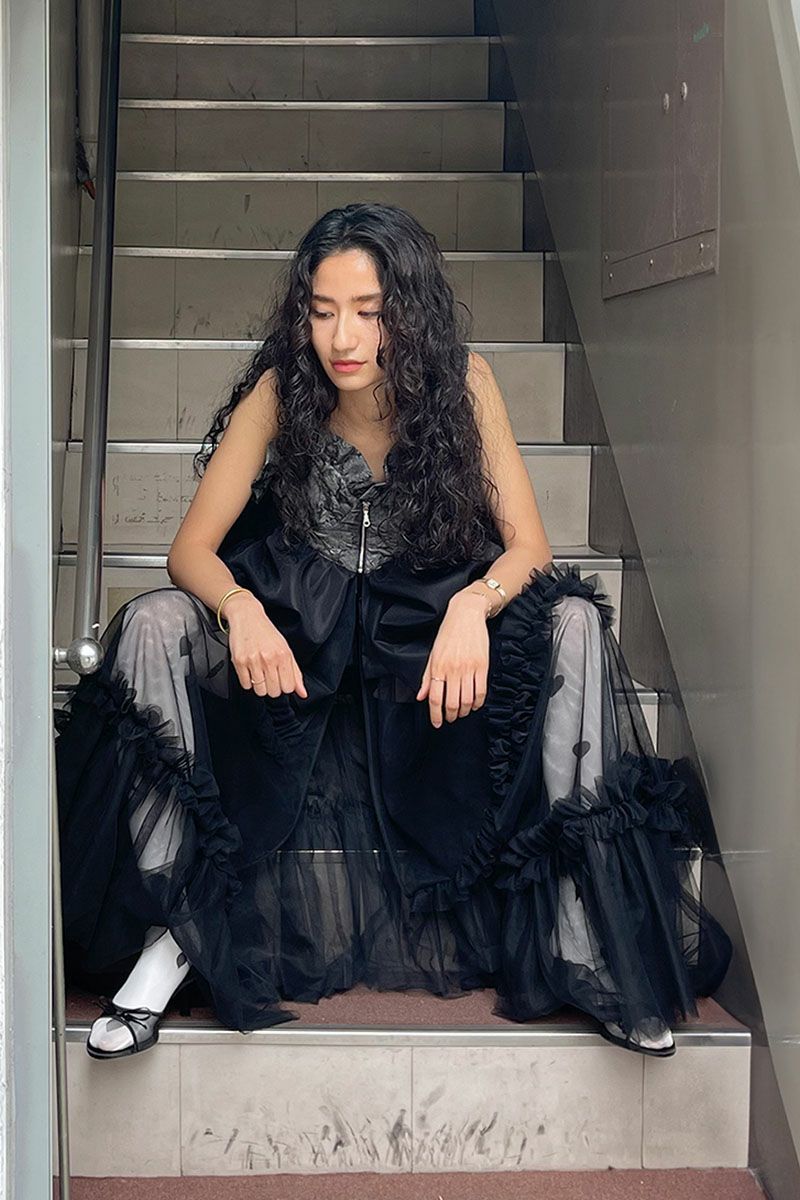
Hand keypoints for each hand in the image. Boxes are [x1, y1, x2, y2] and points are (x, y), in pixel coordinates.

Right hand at [223, 589, 307, 699]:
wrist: (247, 616)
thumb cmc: (267, 633)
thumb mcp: (286, 650)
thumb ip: (296, 673)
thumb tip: (302, 693)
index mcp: (283, 655)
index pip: (288, 687)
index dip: (285, 687)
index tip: (281, 681)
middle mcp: (269, 658)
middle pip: (274, 692)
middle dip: (272, 687)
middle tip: (269, 676)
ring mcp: (253, 661)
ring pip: (259, 691)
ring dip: (260, 685)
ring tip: (259, 673)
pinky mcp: (239, 661)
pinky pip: (245, 684)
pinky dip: (248, 681)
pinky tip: (250, 670)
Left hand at [416, 591, 490, 726]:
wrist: (466, 615)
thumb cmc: (448, 633)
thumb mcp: (432, 654)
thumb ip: (427, 678)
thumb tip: (421, 696)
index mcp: (438, 667)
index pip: (435, 699)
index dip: (435, 715)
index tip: (437, 722)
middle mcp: (453, 670)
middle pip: (452, 703)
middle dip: (451, 716)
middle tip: (450, 718)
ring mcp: (469, 668)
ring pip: (467, 700)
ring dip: (464, 711)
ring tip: (462, 712)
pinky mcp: (482, 666)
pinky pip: (481, 691)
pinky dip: (478, 703)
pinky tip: (475, 704)